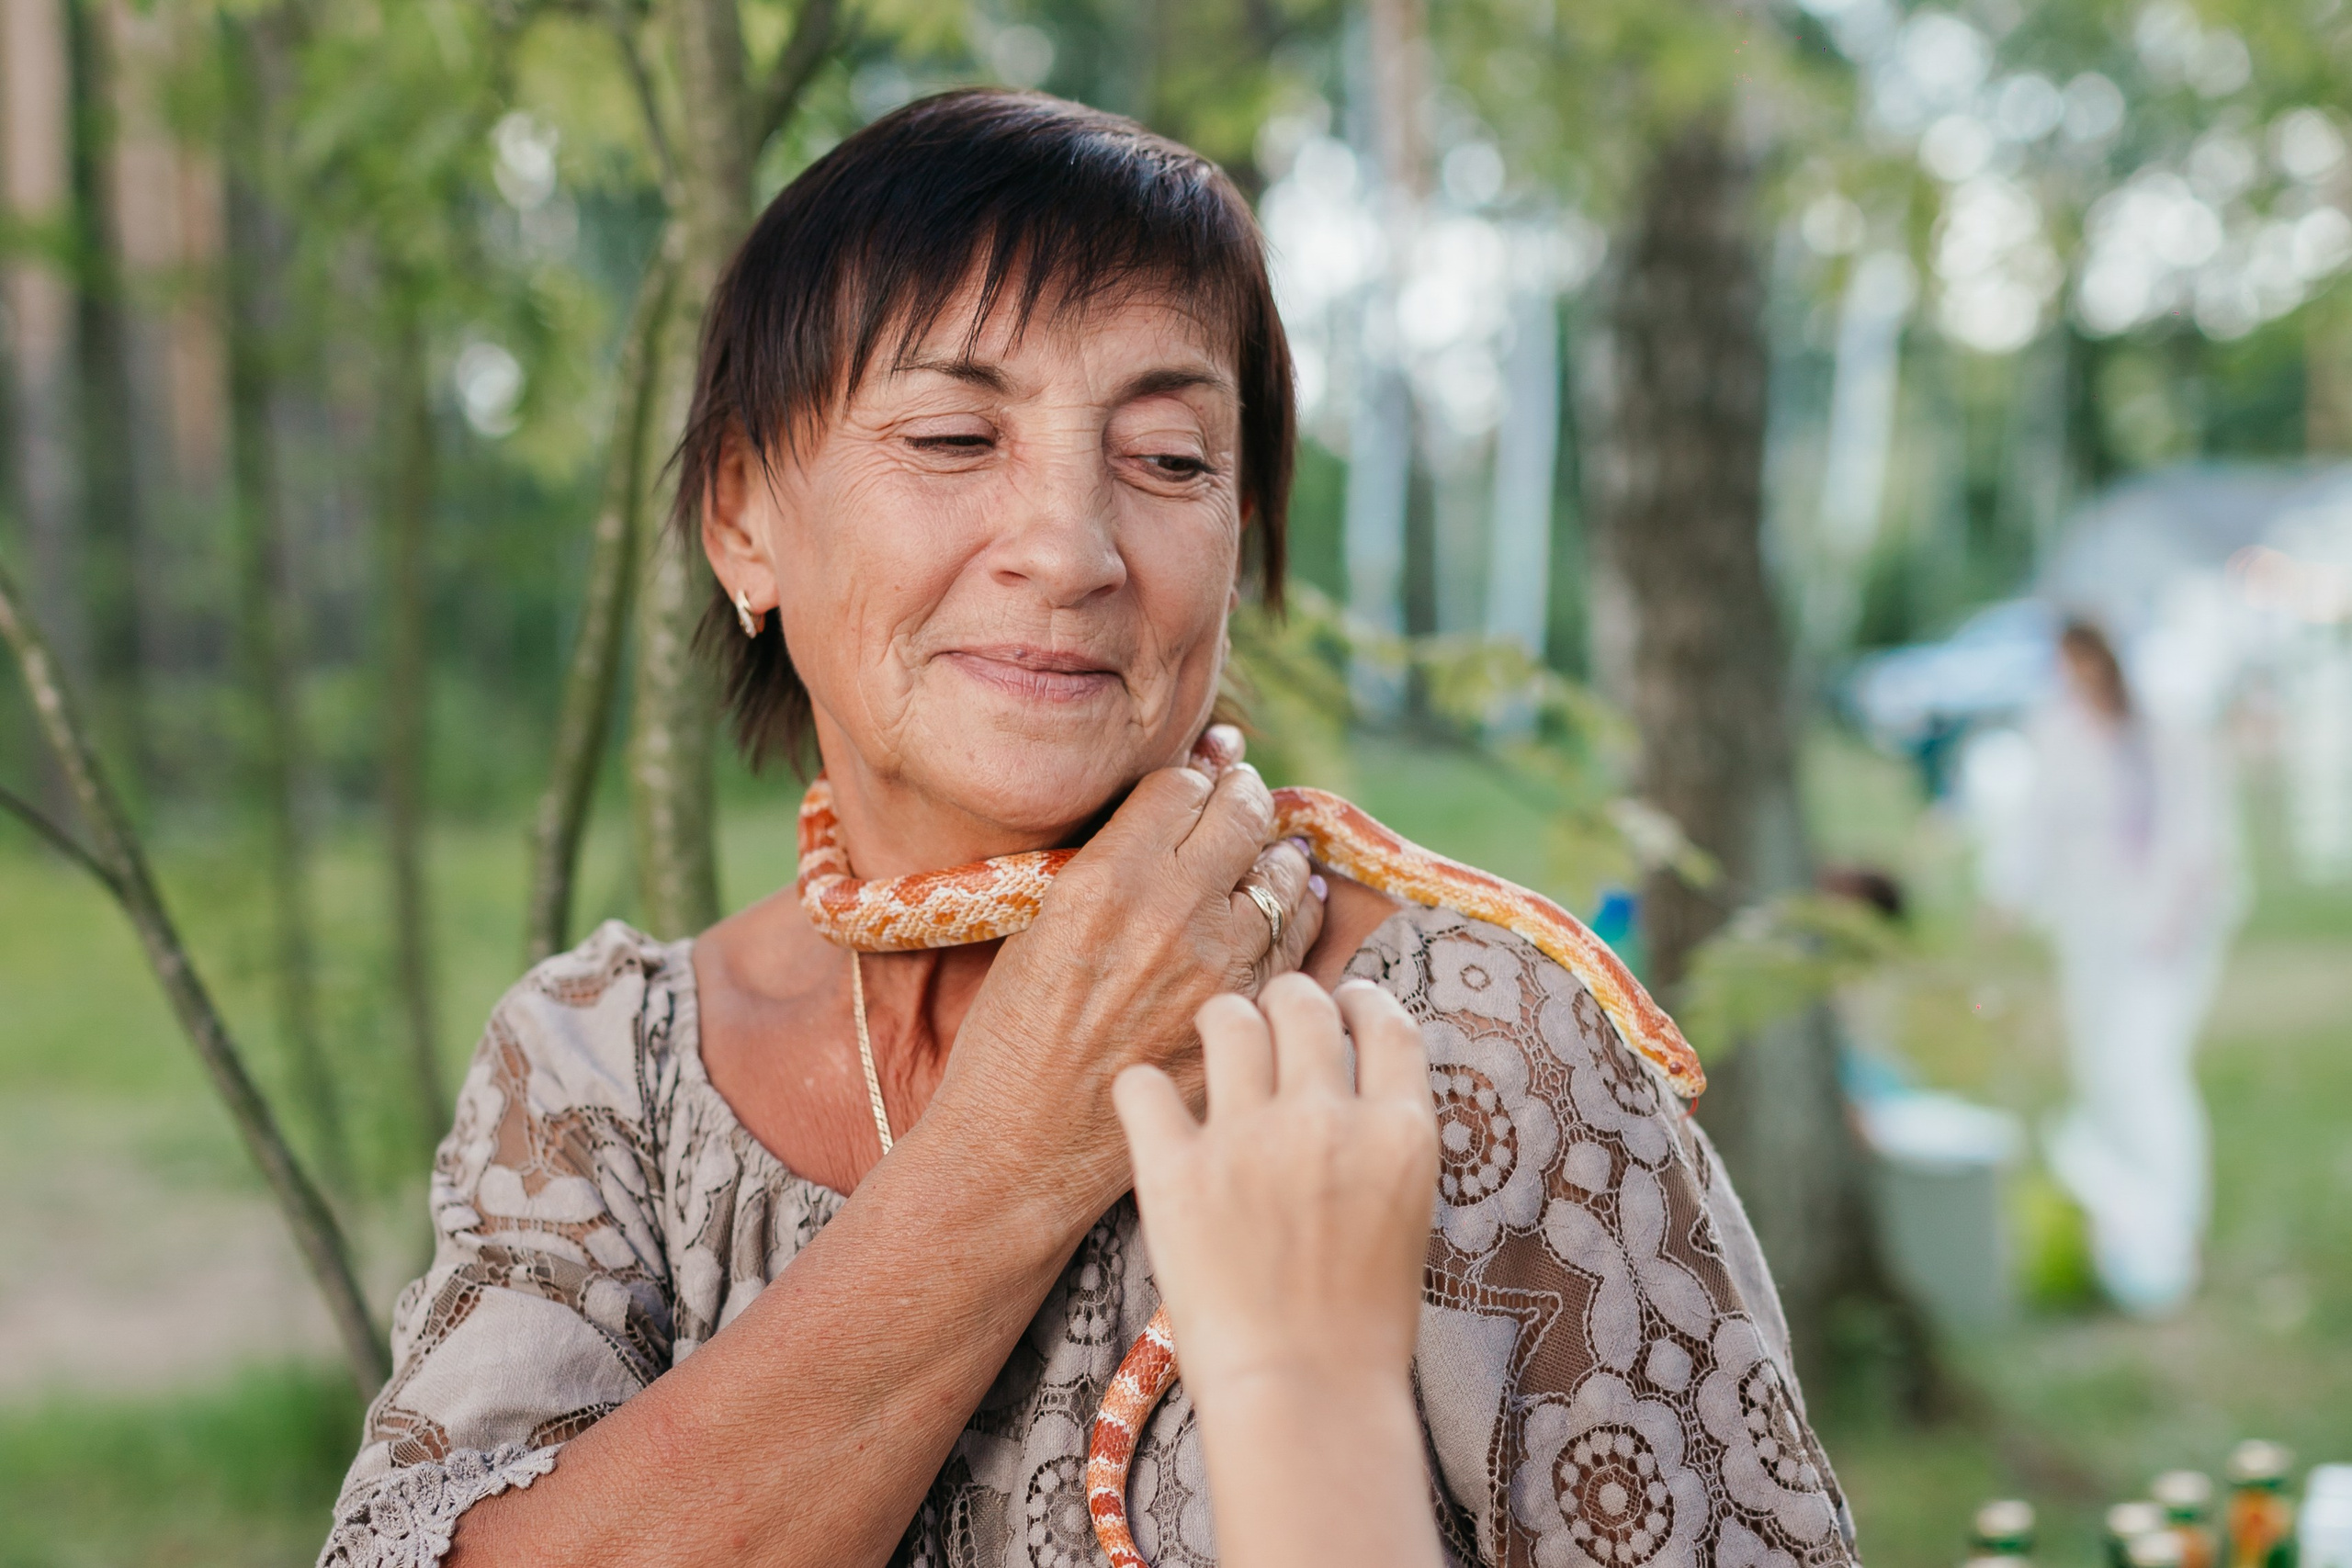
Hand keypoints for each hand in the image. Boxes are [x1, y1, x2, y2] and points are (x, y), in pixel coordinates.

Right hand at [921, 750, 1326, 1232]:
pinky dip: (1297, 913)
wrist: (1020, 1149)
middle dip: (1241, 795)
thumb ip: (1105, 865)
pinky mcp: (1246, 1020)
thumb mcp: (1037, 928)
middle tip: (1238, 794)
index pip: (1181, 787)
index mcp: (1107, 880)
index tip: (1201, 771)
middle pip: (1241, 813)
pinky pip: (1298, 942)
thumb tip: (1165, 808)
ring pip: (1281, 872)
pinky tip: (1291, 905)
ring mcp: (1220, 969)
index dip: (1194, 774)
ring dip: (1273, 853)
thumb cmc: (1010, 1039)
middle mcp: (1172, 914)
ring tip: (1264, 849)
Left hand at [1113, 975, 1437, 1396]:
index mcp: (1398, 1131)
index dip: (1359, 1001)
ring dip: (1219, 1023)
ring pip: (1225, 1018)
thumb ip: (1381, 1140)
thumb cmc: (1360, 1327)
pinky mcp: (1175, 1170)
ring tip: (1212, 1048)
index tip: (1343, 1004)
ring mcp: (1247, 1139)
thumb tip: (1349, 1083)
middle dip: (1284, 1001)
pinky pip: (1140, 1085)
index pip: (1384, 1020)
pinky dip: (1140, 1089)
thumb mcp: (1406, 1215)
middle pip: (1300, 1001)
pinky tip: (1151, 1111)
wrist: (1304, 1397)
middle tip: (1268, 1026)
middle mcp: (1326, 1117)